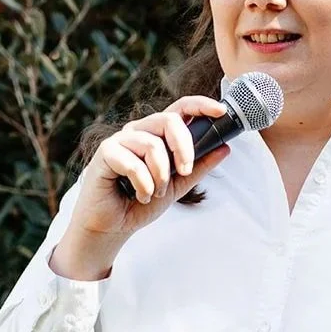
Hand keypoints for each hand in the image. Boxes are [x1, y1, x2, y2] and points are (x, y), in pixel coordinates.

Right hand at [71, 95, 231, 237]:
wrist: (112, 226)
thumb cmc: (140, 202)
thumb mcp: (178, 186)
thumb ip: (199, 167)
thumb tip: (225, 147)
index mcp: (157, 134)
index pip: (180, 109)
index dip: (201, 105)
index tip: (221, 111)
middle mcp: (139, 131)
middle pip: (169, 121)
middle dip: (184, 148)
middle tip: (184, 172)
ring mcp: (121, 140)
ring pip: (152, 145)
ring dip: (160, 176)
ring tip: (155, 193)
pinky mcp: (105, 153)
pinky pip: (134, 164)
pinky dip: (143, 185)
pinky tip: (140, 196)